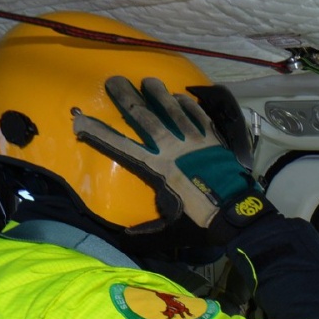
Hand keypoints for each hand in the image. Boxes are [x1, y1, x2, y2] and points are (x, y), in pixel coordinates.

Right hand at [73, 77, 271, 239]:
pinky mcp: (214, 140)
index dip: (98, 132)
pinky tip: (181, 96)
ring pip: (172, 110)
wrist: (238, 216)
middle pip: (145, 116)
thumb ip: (147, 233)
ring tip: (148, 80)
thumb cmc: (202, 223)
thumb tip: (125, 238)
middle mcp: (173, 148)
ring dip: (158, 93)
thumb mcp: (170, 232)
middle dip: (127, 97)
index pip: (121, 146)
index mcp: (158, 168)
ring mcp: (195, 141)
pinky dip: (188, 105)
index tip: (80, 118)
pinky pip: (198, 116)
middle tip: (114, 80)